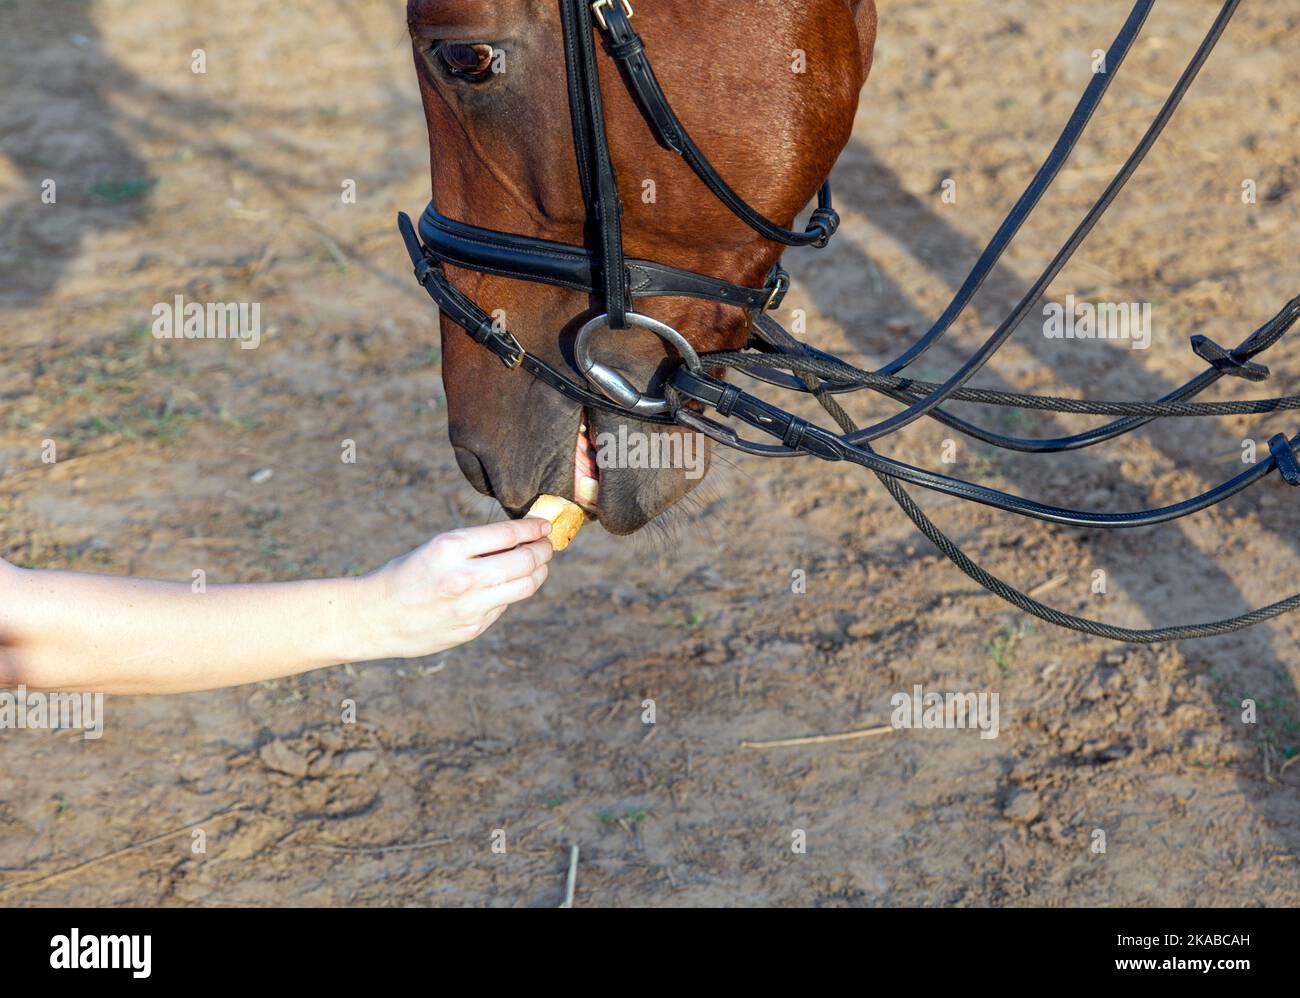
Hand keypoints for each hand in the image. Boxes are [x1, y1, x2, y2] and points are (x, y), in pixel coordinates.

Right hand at [357, 518, 553, 658]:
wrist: (374, 618)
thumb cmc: (405, 575)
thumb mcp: (436, 548)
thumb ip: (476, 546)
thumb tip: (521, 540)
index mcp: (450, 547)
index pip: (509, 534)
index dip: (534, 528)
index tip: (545, 525)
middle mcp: (463, 577)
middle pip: (526, 561)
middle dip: (543, 550)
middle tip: (547, 545)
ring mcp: (469, 607)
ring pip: (525, 586)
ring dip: (538, 572)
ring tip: (538, 565)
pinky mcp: (471, 629)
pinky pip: (505, 606)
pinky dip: (512, 593)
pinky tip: (506, 587)